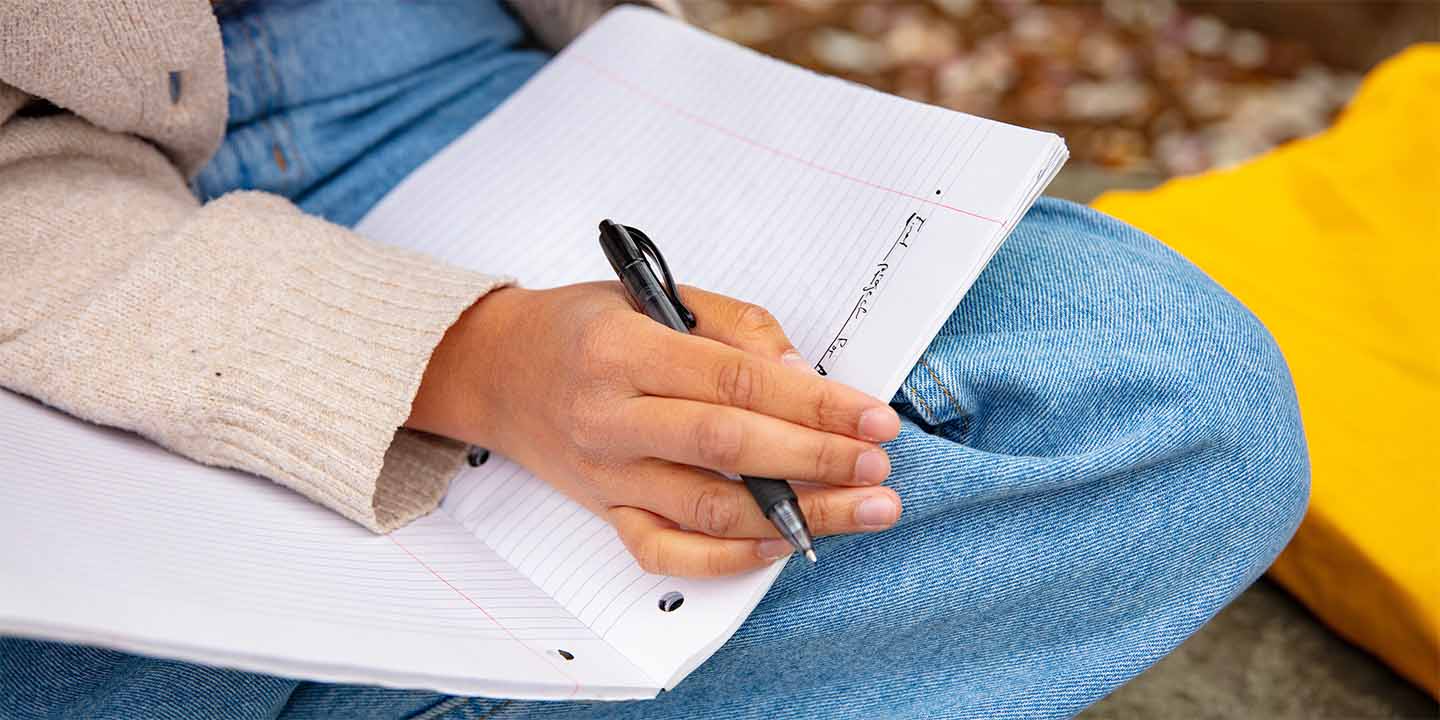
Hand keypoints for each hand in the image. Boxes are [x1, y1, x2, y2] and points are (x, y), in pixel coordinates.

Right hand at [407, 282, 901, 575]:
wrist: (496, 370)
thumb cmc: (581, 327)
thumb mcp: (652, 294)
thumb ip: (733, 326)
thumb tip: (802, 372)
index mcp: (624, 350)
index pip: (736, 380)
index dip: (813, 403)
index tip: (871, 417)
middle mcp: (610, 417)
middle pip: (728, 449)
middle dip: (815, 461)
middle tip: (878, 466)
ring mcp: (606, 474)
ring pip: (708, 511)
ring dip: (795, 517)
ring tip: (862, 509)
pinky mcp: (605, 511)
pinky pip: (668, 552)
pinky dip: (728, 560)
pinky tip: (782, 546)